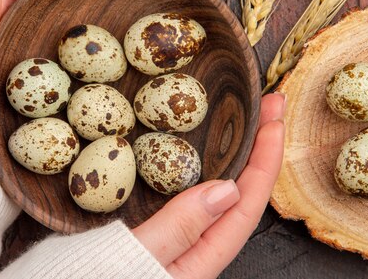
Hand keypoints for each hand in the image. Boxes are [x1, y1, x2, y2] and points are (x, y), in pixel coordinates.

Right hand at [132, 93, 285, 278]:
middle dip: (260, 148)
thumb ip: (178, 229)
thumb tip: (227, 190)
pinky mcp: (158, 229)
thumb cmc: (92, 278)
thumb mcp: (137, 257)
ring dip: (237, 153)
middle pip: (241, 195)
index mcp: (200, 261)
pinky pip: (192, 194)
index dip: (265, 160)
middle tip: (271, 105)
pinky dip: (205, 165)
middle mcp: (196, 249)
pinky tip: (203, 149)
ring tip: (249, 119)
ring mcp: (178, 238)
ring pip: (219, 193)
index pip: (246, 205)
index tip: (274, 119)